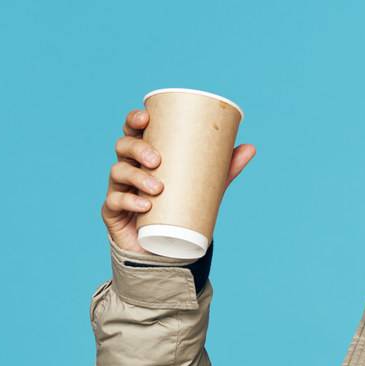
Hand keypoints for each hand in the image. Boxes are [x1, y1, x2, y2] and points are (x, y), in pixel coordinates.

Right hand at [102, 106, 255, 253]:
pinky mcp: (113, 212)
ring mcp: (118, 189)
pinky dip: (128, 203)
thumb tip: (251, 148)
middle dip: (137, 148)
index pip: (133, 131)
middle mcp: (128, 168)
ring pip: (118, 173)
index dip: (133, 120)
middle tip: (157, 159)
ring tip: (158, 188)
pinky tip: (144, 206)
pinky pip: (115, 202)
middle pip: (122, 147)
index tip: (145, 117)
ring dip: (137, 177)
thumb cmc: (181, 209)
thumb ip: (224, 169)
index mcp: (144, 155)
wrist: (165, 248)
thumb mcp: (204, 187)